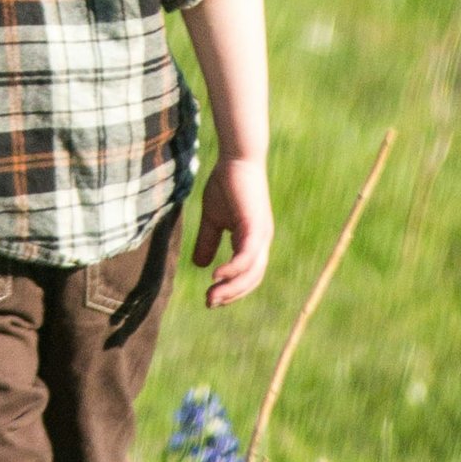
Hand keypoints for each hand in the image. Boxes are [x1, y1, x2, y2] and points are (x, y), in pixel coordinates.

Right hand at [192, 154, 272, 307]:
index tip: (210, 298)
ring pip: (251, 272)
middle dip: (231, 294)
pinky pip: (247, 256)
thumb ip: (208, 241)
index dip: (231, 289)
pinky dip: (233, 270)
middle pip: (251, 279)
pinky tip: (216, 276)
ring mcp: (260, 235)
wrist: (236, 159)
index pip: (247, 275)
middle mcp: (261, 242)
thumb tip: (199, 265)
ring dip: (231, 288)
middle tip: (209, 302)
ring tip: (212, 296)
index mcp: (252, 241)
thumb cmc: (226, 185)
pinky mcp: (255, 227)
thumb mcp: (212, 219)